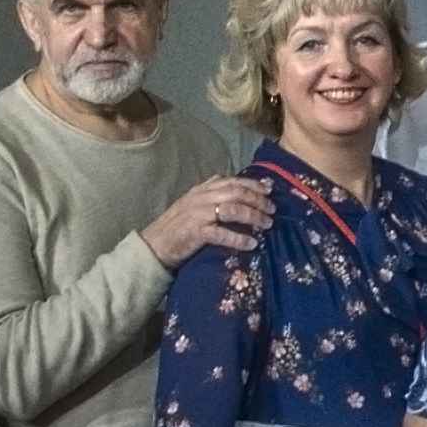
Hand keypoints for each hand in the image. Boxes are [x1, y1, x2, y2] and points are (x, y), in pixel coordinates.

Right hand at [139, 172, 277, 271]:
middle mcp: (201, 198)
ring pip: (232, 209)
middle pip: (236, 193)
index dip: (252, 184)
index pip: (231, 181)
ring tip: (267, 225)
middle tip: (272, 209)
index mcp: (201, 190)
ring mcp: (198, 215)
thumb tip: (233, 187)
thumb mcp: (192, 204)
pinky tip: (251, 244)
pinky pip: (222, 234)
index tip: (269, 189)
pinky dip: (239, 239)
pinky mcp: (196, 233)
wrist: (153, 245)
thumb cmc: (176, 227)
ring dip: (253, 216)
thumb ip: (210, 194)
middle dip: (257, 199)